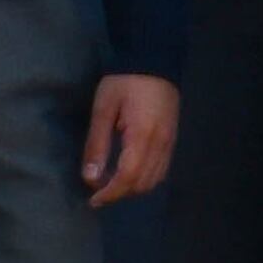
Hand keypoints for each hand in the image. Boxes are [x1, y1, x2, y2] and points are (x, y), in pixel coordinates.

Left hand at [83, 75, 179, 206]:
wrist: (154, 62)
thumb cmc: (124, 83)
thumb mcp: (103, 110)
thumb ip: (97, 145)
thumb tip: (90, 178)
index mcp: (142, 137)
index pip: (128, 177)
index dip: (110, 193)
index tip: (93, 200)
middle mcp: (160, 145)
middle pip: (143, 184)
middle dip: (120, 194)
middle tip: (98, 192)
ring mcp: (169, 143)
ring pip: (154, 180)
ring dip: (132, 188)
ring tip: (111, 184)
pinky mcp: (172, 140)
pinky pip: (161, 170)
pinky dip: (144, 179)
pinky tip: (129, 173)